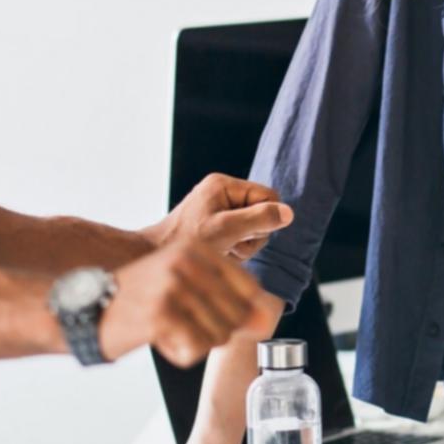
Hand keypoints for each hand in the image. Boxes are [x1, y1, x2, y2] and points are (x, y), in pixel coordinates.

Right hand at [99, 242, 274, 365]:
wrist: (84, 311)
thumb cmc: (142, 299)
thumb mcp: (186, 283)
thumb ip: (230, 300)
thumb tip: (265, 323)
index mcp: (199, 247)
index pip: (250, 289)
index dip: (236, 312)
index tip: (204, 311)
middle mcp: (188, 262)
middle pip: (238, 316)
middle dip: (215, 329)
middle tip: (182, 322)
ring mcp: (174, 287)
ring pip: (220, 335)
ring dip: (196, 342)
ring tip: (169, 328)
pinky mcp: (161, 315)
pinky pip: (197, 350)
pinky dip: (181, 353)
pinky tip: (160, 339)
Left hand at [144, 173, 292, 259]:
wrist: (155, 258)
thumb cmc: (185, 242)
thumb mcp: (226, 230)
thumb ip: (259, 219)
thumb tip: (288, 213)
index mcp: (223, 185)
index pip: (268, 196)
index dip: (265, 219)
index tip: (246, 235)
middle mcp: (222, 192)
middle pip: (262, 213)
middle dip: (252, 235)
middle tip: (231, 245)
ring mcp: (219, 208)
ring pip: (253, 228)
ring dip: (243, 245)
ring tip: (223, 250)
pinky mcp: (216, 224)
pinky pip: (241, 236)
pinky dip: (234, 248)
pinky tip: (219, 252)